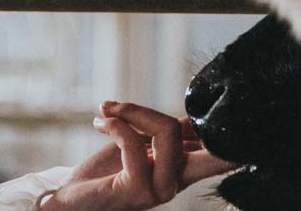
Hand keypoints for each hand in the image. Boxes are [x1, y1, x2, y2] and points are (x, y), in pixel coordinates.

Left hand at [41, 101, 238, 210]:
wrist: (71, 200)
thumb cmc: (104, 172)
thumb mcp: (140, 146)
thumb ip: (165, 133)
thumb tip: (192, 116)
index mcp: (184, 170)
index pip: (225, 152)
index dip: (228, 127)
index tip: (210, 99)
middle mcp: (178, 181)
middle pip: (209, 139)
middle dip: (191, 113)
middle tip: (131, 106)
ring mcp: (160, 188)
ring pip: (168, 132)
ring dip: (133, 111)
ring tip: (107, 112)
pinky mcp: (136, 190)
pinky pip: (133, 143)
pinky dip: (116, 124)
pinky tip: (100, 124)